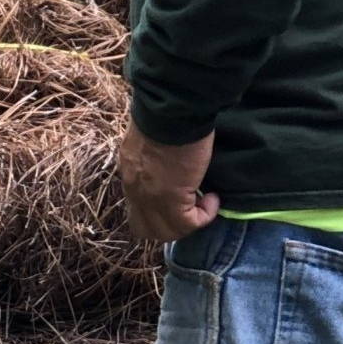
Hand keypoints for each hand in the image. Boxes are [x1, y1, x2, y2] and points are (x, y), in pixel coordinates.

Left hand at [118, 122, 219, 243]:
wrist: (173, 111)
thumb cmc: (167, 117)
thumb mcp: (151, 140)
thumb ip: (153, 158)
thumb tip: (168, 165)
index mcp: (129, 173)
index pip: (136, 210)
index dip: (158, 212)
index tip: (181, 197)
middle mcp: (133, 189)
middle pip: (145, 229)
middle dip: (171, 226)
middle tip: (192, 208)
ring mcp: (149, 197)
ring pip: (165, 232)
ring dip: (189, 223)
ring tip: (205, 201)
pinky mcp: (169, 199)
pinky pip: (188, 224)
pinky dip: (205, 216)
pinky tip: (213, 198)